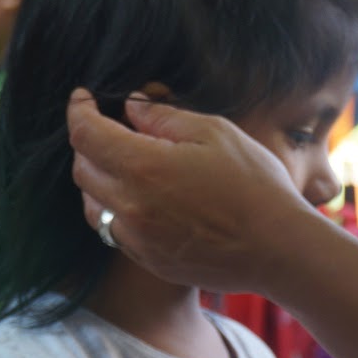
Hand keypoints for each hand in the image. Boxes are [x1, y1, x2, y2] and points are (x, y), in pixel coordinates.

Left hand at [66, 89, 310, 295]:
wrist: (279, 248)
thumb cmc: (254, 185)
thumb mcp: (215, 132)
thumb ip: (164, 117)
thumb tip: (132, 107)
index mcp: (142, 167)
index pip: (85, 134)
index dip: (79, 109)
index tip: (83, 97)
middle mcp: (129, 206)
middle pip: (82, 168)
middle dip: (88, 142)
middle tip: (109, 126)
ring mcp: (137, 239)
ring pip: (92, 204)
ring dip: (98, 178)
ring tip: (123, 163)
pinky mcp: (149, 260)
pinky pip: (114, 231)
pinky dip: (115, 209)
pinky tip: (140, 198)